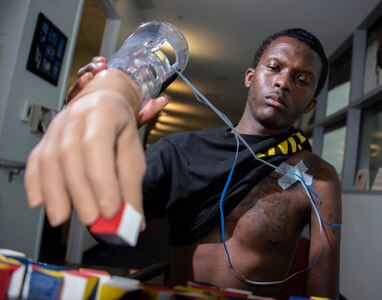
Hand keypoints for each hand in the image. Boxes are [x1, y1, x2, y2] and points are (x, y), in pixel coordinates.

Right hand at [24, 58, 167, 227]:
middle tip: (91, 219)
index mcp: (104, 112)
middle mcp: (76, 116)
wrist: (104, 104)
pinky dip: (34, 184)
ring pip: (48, 159)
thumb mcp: (133, 153)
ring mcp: (56, 127)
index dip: (102, 179)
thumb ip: (132, 187)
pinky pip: (34, 161)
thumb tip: (134, 222)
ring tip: (62, 218)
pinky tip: (39, 203)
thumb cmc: (120, 129)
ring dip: (54, 192)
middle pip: (70, 154)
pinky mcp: (44, 140)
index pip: (97, 145)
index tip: (109, 209)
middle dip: (80, 191)